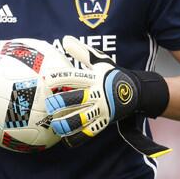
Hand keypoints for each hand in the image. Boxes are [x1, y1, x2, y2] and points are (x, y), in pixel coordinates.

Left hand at [43, 36, 171, 156]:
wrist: (135, 92)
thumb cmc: (112, 74)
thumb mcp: (99, 61)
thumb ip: (81, 52)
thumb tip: (66, 39)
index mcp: (93, 78)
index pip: (72, 76)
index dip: (57, 78)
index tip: (44, 79)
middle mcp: (96, 94)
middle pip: (74, 99)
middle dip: (58, 103)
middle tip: (49, 105)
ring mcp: (100, 109)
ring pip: (80, 119)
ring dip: (65, 124)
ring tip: (55, 125)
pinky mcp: (104, 121)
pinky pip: (89, 132)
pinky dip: (77, 137)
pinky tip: (67, 139)